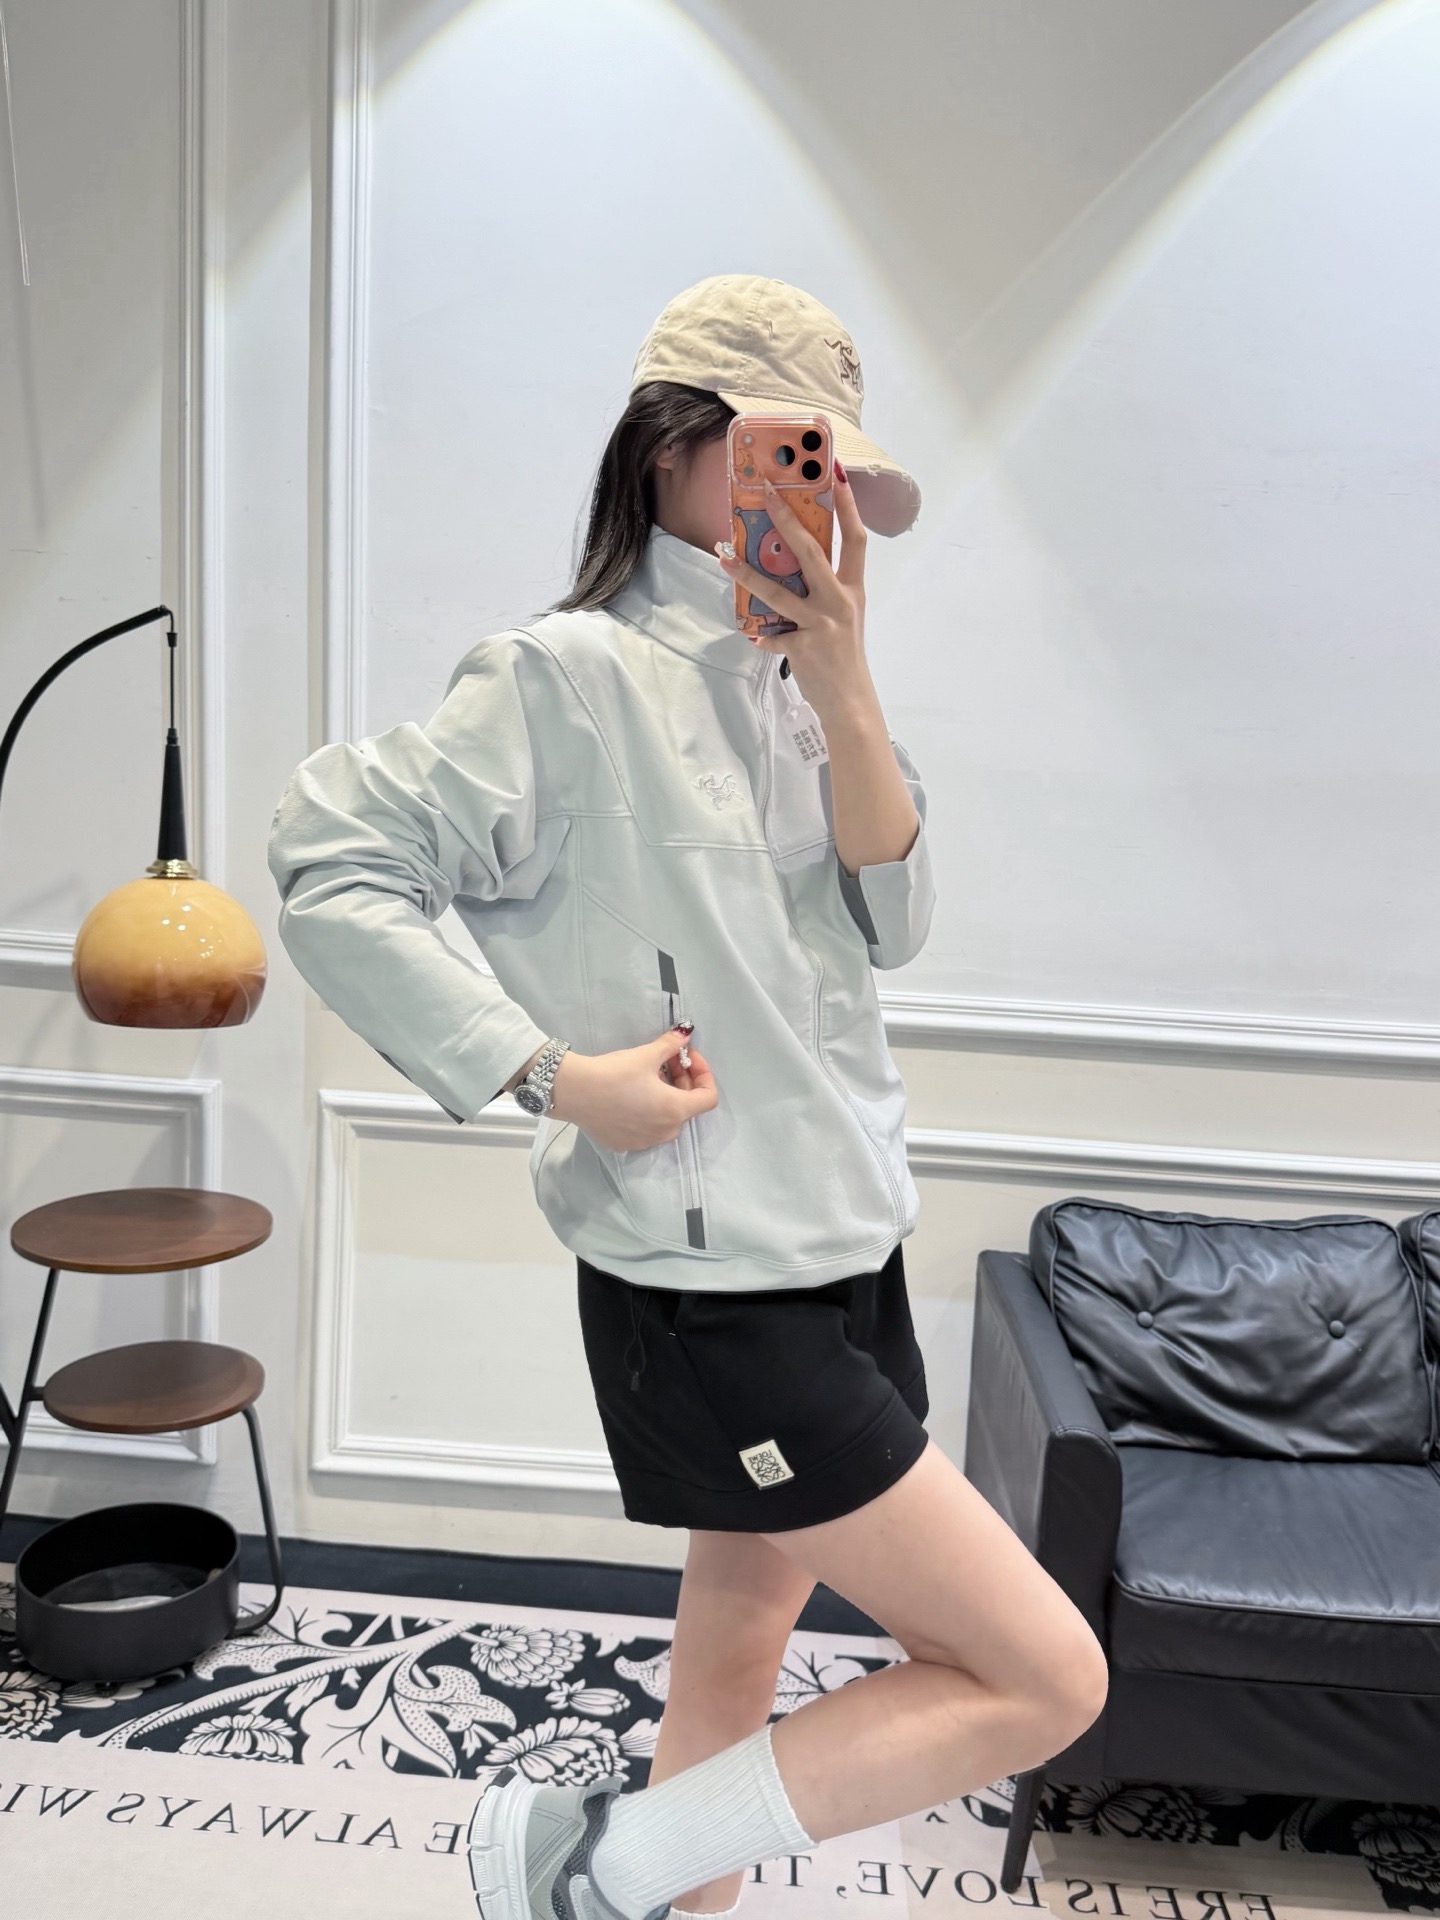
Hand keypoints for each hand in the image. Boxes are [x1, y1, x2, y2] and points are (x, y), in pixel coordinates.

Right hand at [549, 1028, 716, 1150]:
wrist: (573, 1091)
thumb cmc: (613, 1073)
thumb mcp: (646, 1055)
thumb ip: (671, 1045)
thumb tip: (686, 1033)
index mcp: (675, 1110)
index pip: (708, 1098)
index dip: (703, 1074)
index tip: (687, 1058)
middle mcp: (665, 1132)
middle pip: (687, 1107)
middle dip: (682, 1081)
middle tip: (666, 1060)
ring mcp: (645, 1141)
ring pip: (666, 1119)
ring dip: (665, 1097)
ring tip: (648, 1076)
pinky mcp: (625, 1144)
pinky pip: (646, 1128)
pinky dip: (647, 1111)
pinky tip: (631, 1095)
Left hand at [716, 461, 870, 726]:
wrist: (850, 703)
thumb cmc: (844, 657)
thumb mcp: (844, 617)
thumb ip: (824, 591)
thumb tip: (792, 568)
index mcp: (852, 590)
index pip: (855, 538)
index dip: (848, 505)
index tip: (836, 473)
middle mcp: (839, 601)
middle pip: (811, 551)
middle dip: (786, 518)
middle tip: (767, 492)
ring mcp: (820, 624)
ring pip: (777, 591)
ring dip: (746, 573)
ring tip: (723, 557)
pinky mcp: (802, 647)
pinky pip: (771, 635)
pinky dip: (761, 636)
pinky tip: (753, 635)